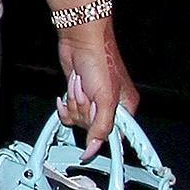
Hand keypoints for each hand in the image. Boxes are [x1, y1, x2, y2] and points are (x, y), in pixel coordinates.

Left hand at [57, 20, 138, 159]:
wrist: (80, 40)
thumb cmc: (100, 61)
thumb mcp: (106, 99)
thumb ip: (102, 126)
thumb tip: (95, 147)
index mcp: (125, 108)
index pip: (116, 136)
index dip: (101, 138)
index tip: (89, 149)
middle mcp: (109, 106)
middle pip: (92, 127)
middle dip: (84, 111)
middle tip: (88, 94)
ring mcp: (91, 101)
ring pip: (78, 119)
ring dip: (75, 102)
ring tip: (80, 85)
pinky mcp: (77, 95)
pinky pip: (68, 113)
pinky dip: (64, 105)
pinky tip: (65, 94)